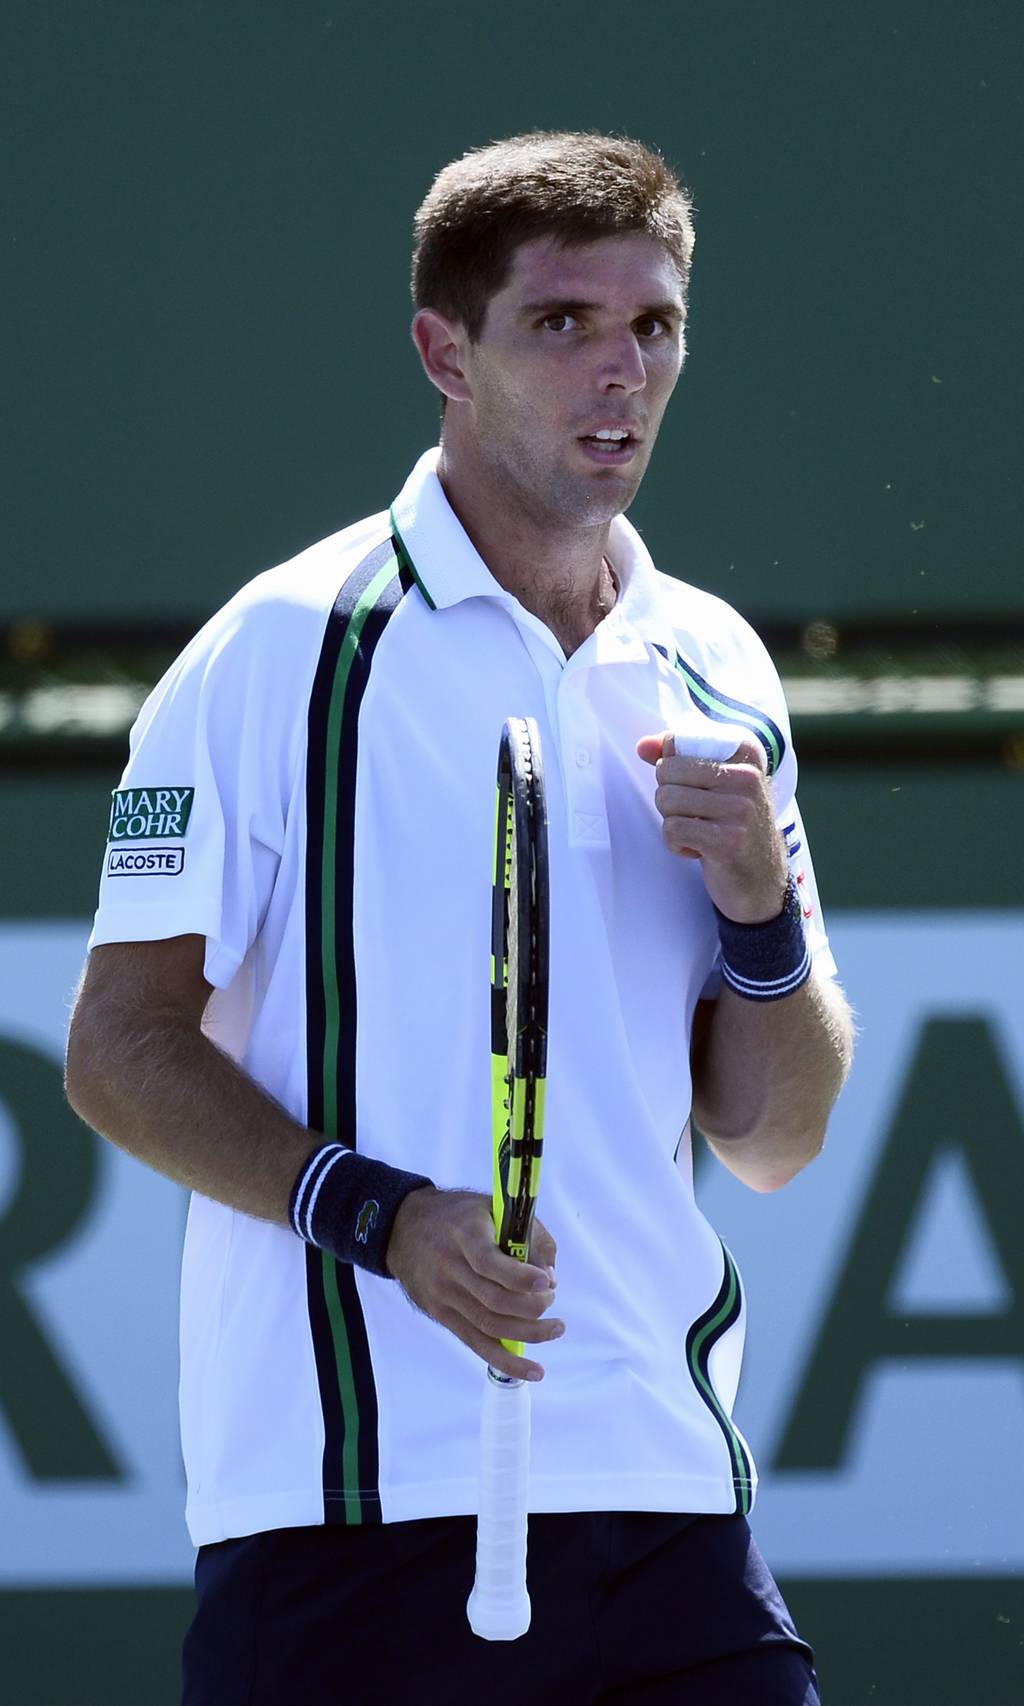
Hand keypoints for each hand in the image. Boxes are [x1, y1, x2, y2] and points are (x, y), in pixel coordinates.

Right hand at [385, 1187, 562, 1380]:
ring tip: (556, 1328)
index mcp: (464, 1233)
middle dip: (532, 1307)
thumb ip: (530, 1234)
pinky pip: (477, 1344)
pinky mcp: (442, 1315)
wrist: (405, 1230)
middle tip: (550, 1298)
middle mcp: (450, 1266)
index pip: (488, 1262)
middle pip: (494, 1300)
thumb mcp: (493, 1207)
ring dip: (529, 1334)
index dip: (520, 1277)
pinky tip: (534, 1371)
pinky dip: (508, 1361)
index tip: (546, 1283)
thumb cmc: (460, 1217)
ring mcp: (443, 1295)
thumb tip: (550, 1278)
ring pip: (490, 1327)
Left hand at [636, 730, 787, 922]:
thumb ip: (676, 758)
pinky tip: (697, 849)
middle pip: (666, 771)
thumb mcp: (712, 784)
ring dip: (672, 822)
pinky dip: (675, 844)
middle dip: (668, 798)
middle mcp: (747, 776)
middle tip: (693, 815)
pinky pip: (673, 830)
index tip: (693, 789)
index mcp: (745, 751)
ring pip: (667, 800)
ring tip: (697, 831)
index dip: (670, 770)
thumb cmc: (731, 824)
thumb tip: (642, 746)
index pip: (677, 741)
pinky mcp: (728, 841)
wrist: (762, 877)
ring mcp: (740, 809)